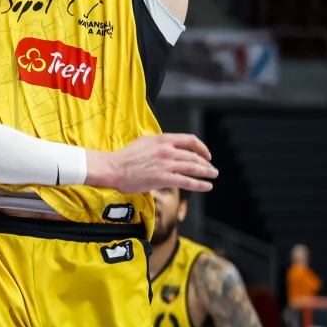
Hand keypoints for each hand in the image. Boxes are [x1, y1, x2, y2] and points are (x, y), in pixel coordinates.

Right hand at [85, 133, 217, 193]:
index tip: (206, 154)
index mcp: (162, 139)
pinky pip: (187, 181)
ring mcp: (166, 164)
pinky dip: (200, 184)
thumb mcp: (144, 141)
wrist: (113, 168)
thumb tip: (169, 146)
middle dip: (206, 163)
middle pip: (194, 156)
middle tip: (212, 169)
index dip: (202, 147)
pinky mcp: (164, 178)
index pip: (190, 140)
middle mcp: (167, 150)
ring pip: (193, 167)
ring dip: (207, 172)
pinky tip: (206, 186)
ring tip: (213, 176)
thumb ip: (159, 143)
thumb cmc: (125, 157)